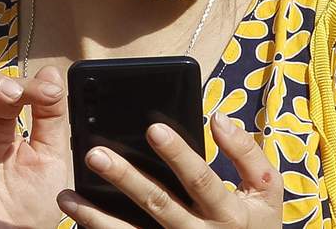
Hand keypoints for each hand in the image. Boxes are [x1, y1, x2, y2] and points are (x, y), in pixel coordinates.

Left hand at [56, 112, 281, 227]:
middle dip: (125, 178)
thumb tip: (219, 118)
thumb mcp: (267, 189)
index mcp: (228, 212)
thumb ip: (247, 152)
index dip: (178, 153)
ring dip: (97, 216)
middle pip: (158, 203)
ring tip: (68, 196)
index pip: (200, 178)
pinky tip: (77, 219)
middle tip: (96, 154)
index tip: (153, 127)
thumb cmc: (257, 224)